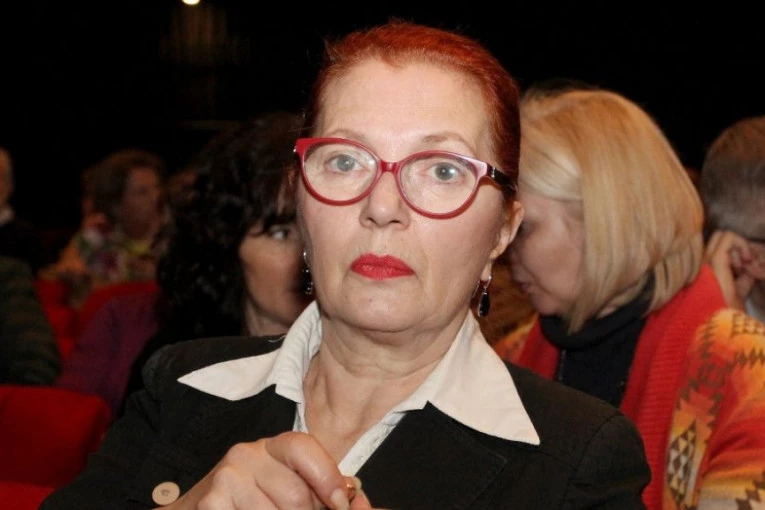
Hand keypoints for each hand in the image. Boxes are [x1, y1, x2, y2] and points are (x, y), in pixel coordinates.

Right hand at [164, 431, 372, 509]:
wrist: (197, 509)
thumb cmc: (254, 501)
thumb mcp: (289, 487)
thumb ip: (324, 490)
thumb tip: (360, 501)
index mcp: (272, 446)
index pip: (304, 448)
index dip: (327, 478)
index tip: (338, 504)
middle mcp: (247, 454)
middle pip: (296, 495)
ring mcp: (226, 478)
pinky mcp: (211, 503)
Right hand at [705, 230, 756, 309]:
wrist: (724, 325)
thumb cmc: (729, 313)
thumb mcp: (739, 292)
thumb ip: (743, 279)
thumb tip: (750, 268)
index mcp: (705, 270)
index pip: (719, 248)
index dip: (737, 253)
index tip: (746, 270)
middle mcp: (701, 263)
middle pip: (718, 238)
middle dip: (738, 246)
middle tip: (746, 264)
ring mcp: (705, 260)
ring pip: (722, 235)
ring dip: (740, 247)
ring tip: (746, 267)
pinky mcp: (714, 260)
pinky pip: (728, 238)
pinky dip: (742, 244)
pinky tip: (747, 261)